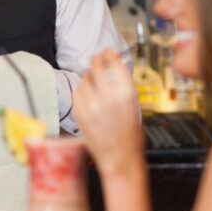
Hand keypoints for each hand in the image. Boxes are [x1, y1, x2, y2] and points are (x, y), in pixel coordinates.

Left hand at [72, 49, 144, 176]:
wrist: (120, 158)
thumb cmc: (130, 135)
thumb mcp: (134, 107)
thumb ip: (123, 88)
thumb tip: (114, 69)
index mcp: (126, 93)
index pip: (114, 63)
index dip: (109, 54)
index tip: (107, 52)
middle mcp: (108, 97)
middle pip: (96, 67)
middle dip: (96, 60)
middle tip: (96, 58)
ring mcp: (92, 105)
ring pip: (84, 79)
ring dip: (88, 76)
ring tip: (93, 79)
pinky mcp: (80, 113)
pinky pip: (77, 92)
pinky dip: (81, 89)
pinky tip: (86, 93)